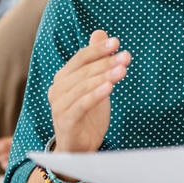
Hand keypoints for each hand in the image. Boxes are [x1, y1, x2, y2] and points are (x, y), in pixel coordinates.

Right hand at [47, 30, 130, 154]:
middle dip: (106, 62)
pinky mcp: (65, 121)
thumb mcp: (95, 85)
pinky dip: (95, 95)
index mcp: (63, 78)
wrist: (79, 149)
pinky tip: (109, 88)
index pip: (81, 59)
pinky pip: (81, 105)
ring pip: (83, 86)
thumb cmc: (87, 116)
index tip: (116, 42)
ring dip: (104, 76)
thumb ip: (96, 61)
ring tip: (123, 70)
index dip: (98, 50)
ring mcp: (59, 106)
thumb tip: (99, 33)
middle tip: (126, 57)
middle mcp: (57, 89)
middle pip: (84, 71)